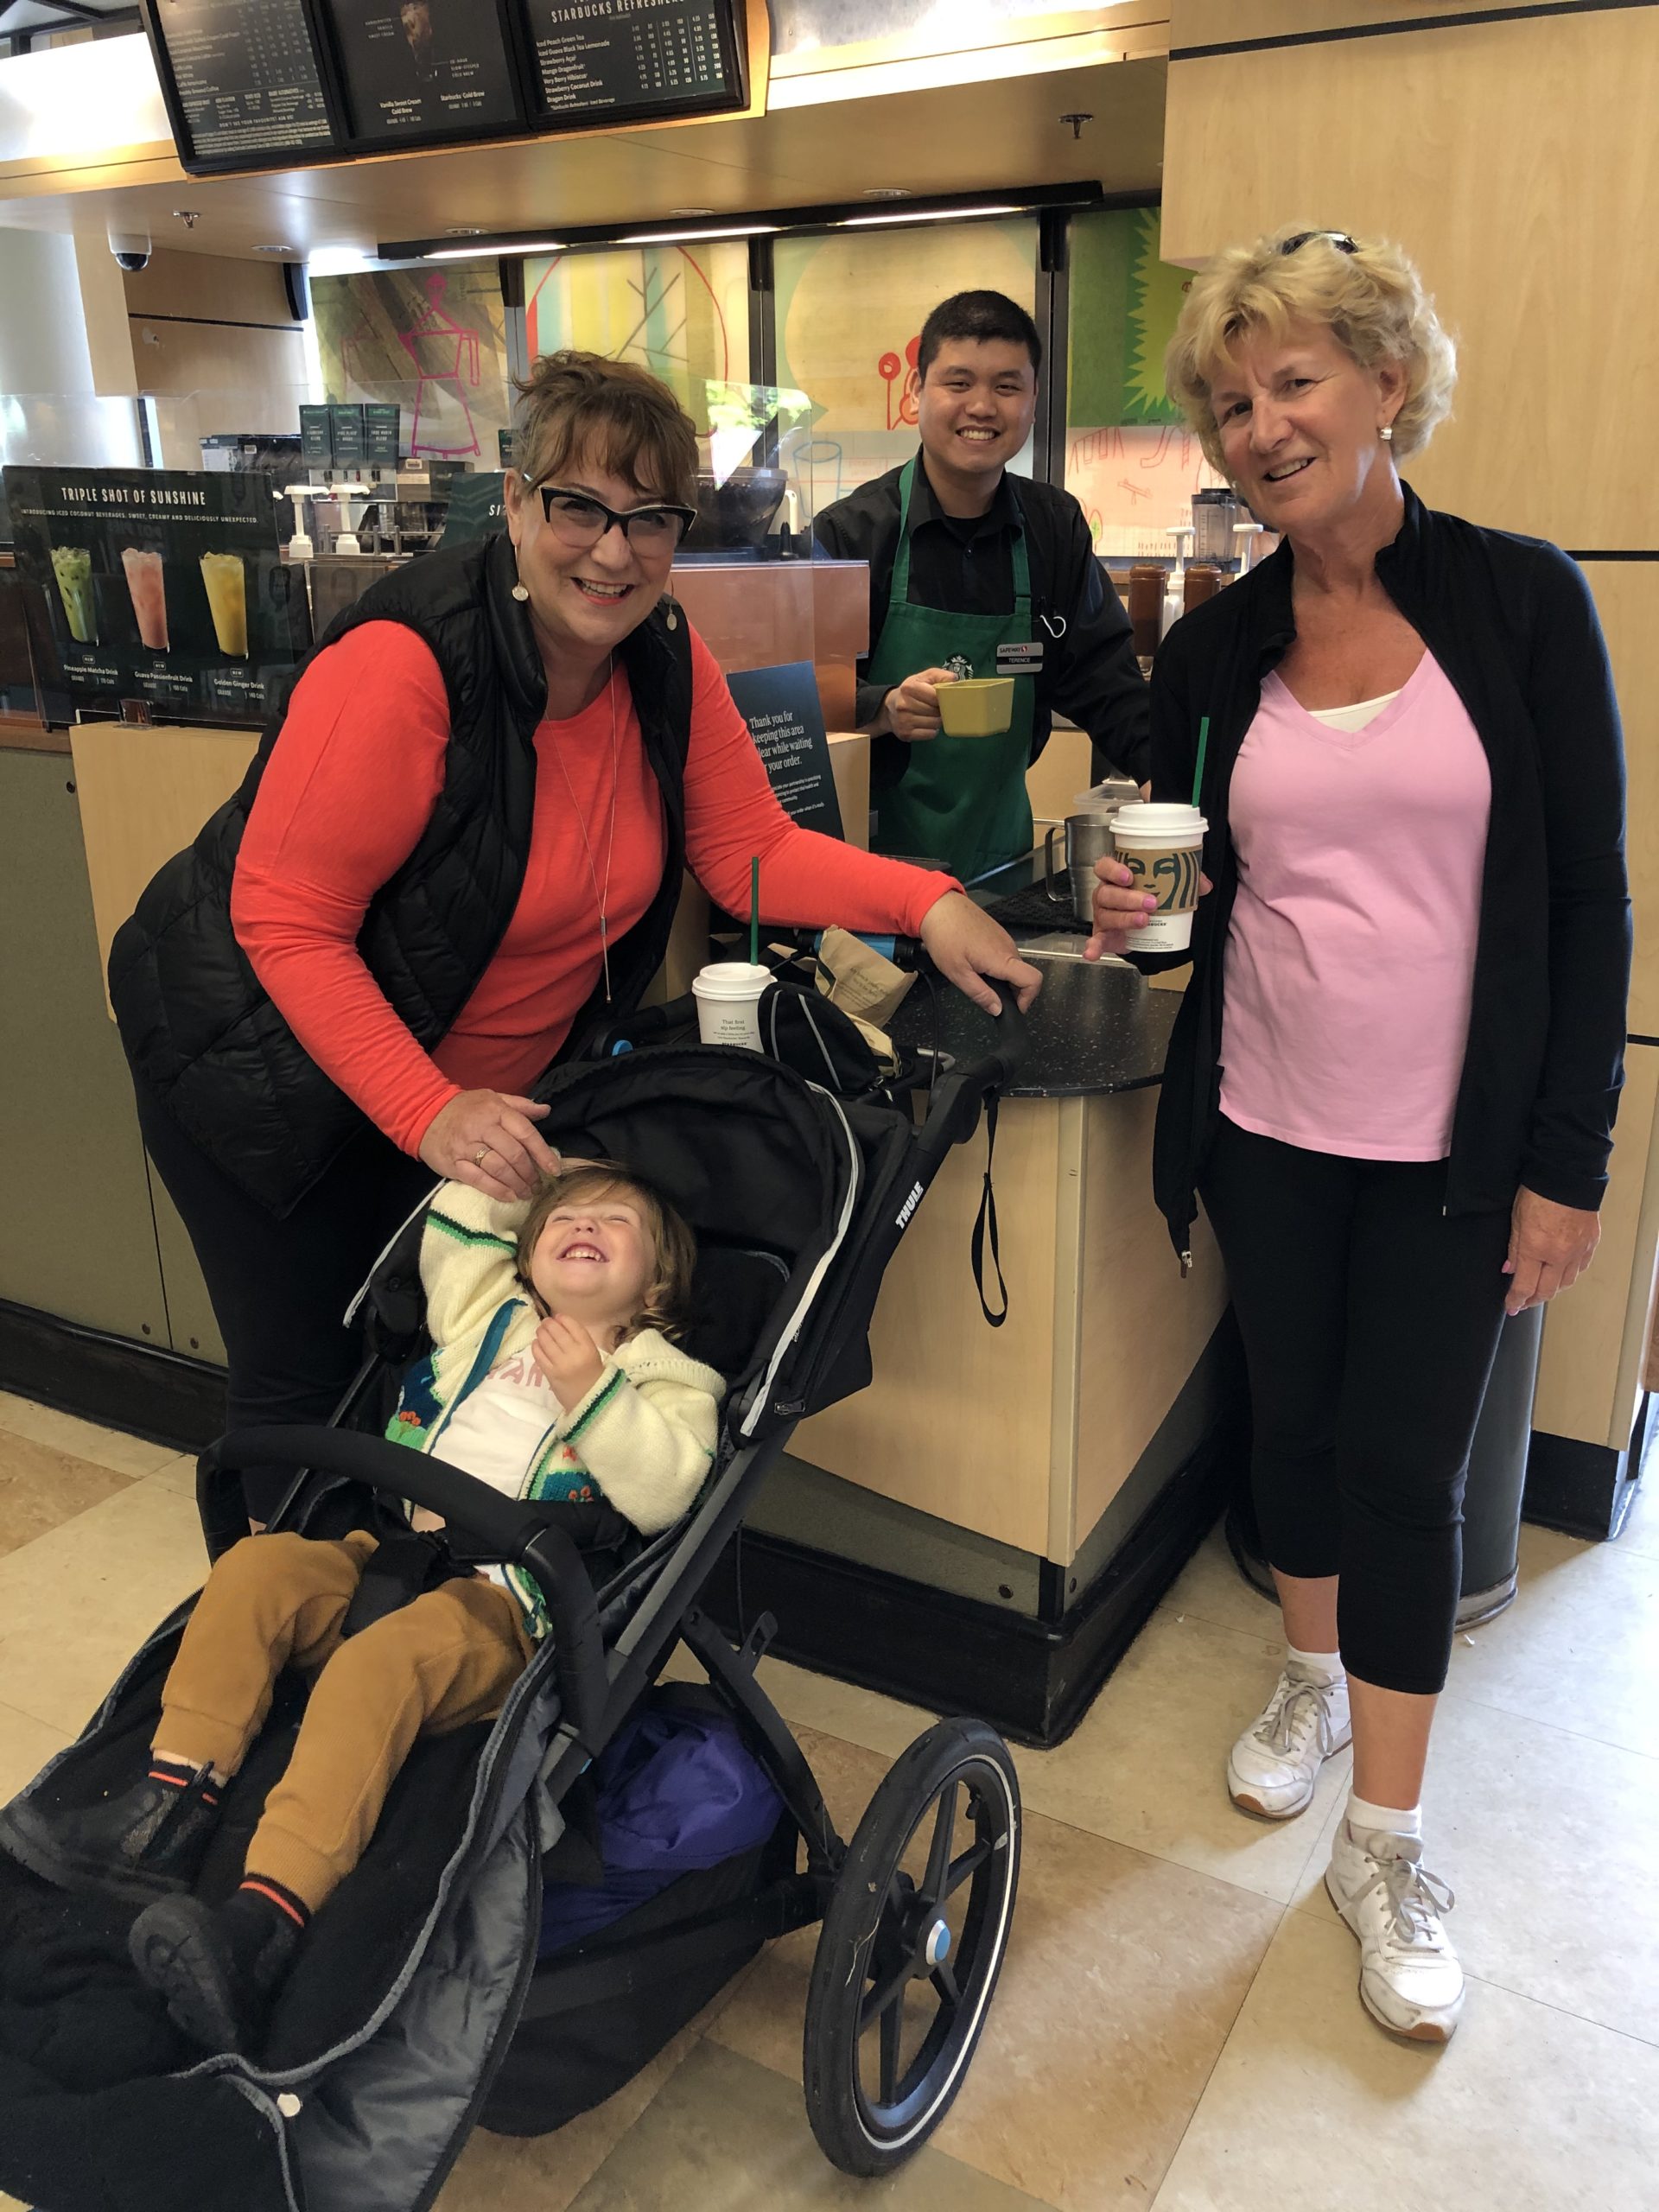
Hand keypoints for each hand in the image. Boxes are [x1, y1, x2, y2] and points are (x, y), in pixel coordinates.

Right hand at [419, 1089, 561, 1201]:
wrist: (424, 1113)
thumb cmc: (464, 1107)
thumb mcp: (492, 1098)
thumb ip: (520, 1105)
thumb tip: (546, 1110)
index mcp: (496, 1111)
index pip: (525, 1133)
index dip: (543, 1153)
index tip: (554, 1169)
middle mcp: (483, 1128)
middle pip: (514, 1154)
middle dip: (530, 1174)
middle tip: (538, 1185)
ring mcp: (467, 1147)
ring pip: (499, 1169)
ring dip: (517, 1184)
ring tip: (527, 1193)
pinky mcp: (454, 1163)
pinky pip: (478, 1180)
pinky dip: (497, 1190)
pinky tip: (509, 1196)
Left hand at [533, 1312, 605, 1401]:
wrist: (590, 1399)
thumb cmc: (592, 1374)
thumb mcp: (591, 1353)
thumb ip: (578, 1339)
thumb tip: (558, 1322)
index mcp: (588, 1348)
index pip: (573, 1326)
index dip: (563, 1318)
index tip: (557, 1316)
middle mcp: (574, 1354)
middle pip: (558, 1332)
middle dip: (549, 1324)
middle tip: (545, 1322)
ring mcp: (561, 1364)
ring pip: (546, 1342)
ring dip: (541, 1333)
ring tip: (540, 1330)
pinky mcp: (550, 1374)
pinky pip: (539, 1356)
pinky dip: (536, 1347)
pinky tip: (536, 1343)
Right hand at [880, 667, 957, 741]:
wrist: (889, 708)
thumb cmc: (911, 691)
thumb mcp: (923, 677)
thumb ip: (939, 675)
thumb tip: (954, 680)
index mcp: (909, 688)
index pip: (935, 697)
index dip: (943, 698)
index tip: (944, 698)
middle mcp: (904, 705)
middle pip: (936, 711)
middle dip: (941, 710)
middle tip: (937, 707)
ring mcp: (904, 721)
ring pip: (935, 724)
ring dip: (937, 720)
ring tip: (932, 715)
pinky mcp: (905, 734)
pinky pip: (930, 734)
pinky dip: (932, 730)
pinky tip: (927, 724)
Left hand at [918, 890, 1041, 1016]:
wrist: (938, 906)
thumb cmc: (945, 938)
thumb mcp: (958, 973)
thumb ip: (980, 993)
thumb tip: (998, 1010)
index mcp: (1002, 959)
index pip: (1034, 980)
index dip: (1028, 999)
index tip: (1012, 1008)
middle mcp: (1009, 948)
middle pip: (1024, 976)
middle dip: (1011, 991)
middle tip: (988, 996)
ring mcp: (1004, 938)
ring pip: (1013, 966)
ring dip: (1002, 978)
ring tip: (977, 978)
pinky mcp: (997, 933)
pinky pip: (1005, 955)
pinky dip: (997, 966)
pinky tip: (976, 964)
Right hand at [1083, 861, 1212, 961]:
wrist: (1143, 926)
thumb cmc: (1149, 898)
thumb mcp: (1167, 887)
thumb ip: (1185, 881)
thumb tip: (1204, 885)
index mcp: (1115, 878)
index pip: (1104, 867)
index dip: (1113, 870)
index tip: (1128, 876)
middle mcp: (1104, 894)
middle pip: (1107, 893)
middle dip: (1128, 898)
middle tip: (1151, 903)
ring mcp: (1102, 916)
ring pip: (1107, 915)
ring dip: (1125, 918)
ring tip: (1144, 921)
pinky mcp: (1103, 936)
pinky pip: (1095, 941)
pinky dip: (1093, 947)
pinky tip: (1092, 954)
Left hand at [1504, 1187, 1600, 1315]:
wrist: (1568, 1175)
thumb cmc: (1538, 1192)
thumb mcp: (1516, 1220)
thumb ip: (1514, 1249)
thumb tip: (1510, 1269)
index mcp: (1536, 1248)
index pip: (1524, 1286)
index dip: (1516, 1300)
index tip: (1511, 1306)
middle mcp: (1559, 1255)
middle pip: (1547, 1291)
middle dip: (1533, 1299)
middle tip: (1524, 1302)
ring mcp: (1578, 1250)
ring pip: (1566, 1283)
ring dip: (1552, 1289)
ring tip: (1541, 1289)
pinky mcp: (1591, 1243)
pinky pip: (1580, 1268)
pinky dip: (1569, 1275)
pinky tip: (1562, 1273)